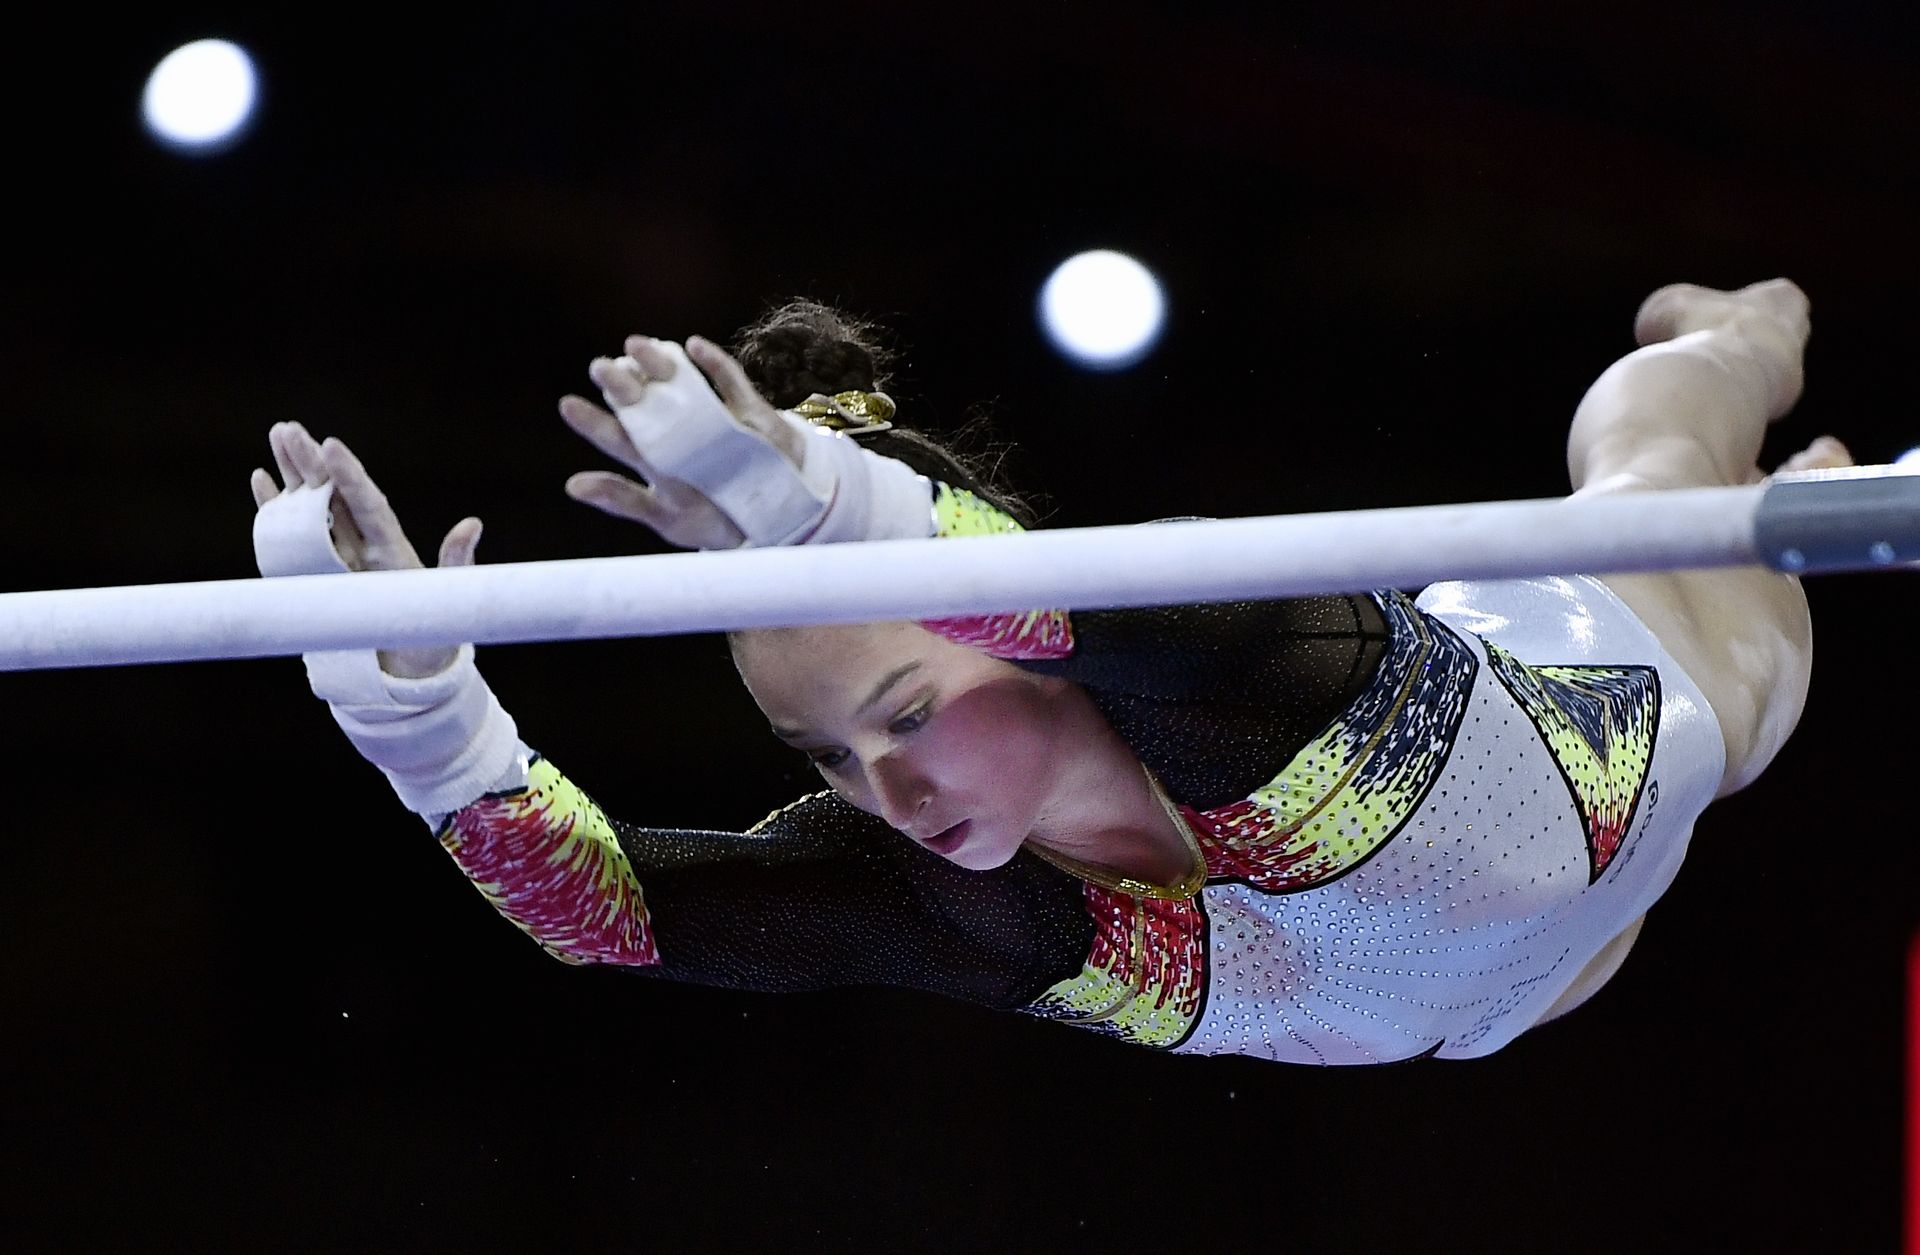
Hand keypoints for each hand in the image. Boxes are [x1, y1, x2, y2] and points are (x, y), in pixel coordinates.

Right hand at [250, 421, 481, 678]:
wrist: (412, 671)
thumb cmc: (435, 634)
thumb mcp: (450, 598)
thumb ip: (456, 561)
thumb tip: (473, 525)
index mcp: (392, 547)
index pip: (368, 505)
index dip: (349, 477)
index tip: (331, 445)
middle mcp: (364, 543)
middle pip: (334, 496)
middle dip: (312, 463)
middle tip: (288, 428)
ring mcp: (340, 555)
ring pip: (312, 506)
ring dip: (294, 473)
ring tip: (278, 433)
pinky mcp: (318, 571)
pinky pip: (291, 535)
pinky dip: (276, 508)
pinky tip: (261, 478)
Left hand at [558, 334, 807, 548]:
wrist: (778, 518)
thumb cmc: (715, 520)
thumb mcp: (668, 518)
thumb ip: (624, 500)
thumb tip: (572, 485)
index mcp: (656, 461)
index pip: (620, 438)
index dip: (594, 422)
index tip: (568, 405)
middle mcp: (679, 434)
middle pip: (646, 405)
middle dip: (622, 385)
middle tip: (599, 368)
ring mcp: (714, 419)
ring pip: (681, 385)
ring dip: (658, 364)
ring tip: (634, 346)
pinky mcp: (748, 413)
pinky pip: (731, 384)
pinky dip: (715, 365)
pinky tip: (694, 346)